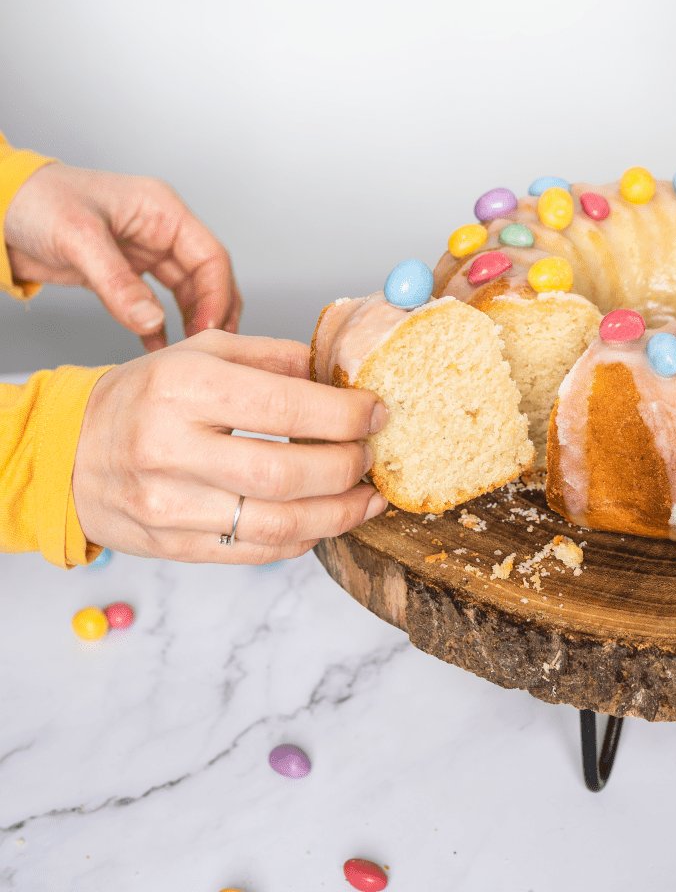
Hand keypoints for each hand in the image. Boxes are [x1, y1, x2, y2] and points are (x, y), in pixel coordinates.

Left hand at [4, 163, 240, 349]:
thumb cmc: (36, 201)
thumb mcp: (78, 239)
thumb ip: (118, 283)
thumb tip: (154, 323)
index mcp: (162, 211)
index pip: (210, 256)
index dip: (216, 295)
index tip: (208, 329)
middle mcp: (160, 230)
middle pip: (205, 276)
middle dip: (212, 310)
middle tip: (208, 345)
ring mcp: (143, 251)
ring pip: (185, 291)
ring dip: (190, 320)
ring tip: (190, 350)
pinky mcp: (124, 271)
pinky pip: (154, 302)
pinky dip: (159, 325)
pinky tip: (158, 347)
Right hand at [72, 330, 389, 564]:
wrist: (68, 450)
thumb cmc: (144, 395)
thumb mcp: (202, 353)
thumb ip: (275, 358)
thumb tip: (344, 376)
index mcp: (182, 387)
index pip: (286, 407)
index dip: (346, 415)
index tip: (377, 413)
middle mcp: (169, 447)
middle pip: (286, 472)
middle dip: (347, 467)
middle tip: (370, 455)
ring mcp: (168, 504)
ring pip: (278, 523)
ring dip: (340, 513)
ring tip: (367, 496)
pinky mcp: (171, 545)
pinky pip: (256, 551)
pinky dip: (304, 538)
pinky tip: (326, 518)